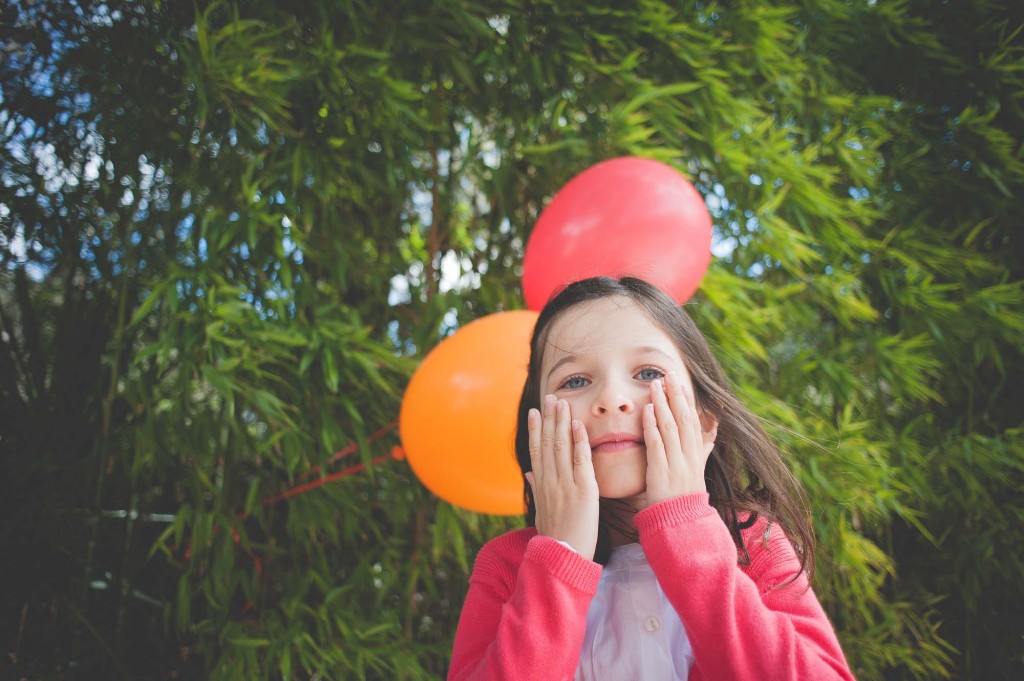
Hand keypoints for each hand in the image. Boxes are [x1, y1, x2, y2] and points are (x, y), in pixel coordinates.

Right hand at [524, 395, 599, 559]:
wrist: (563, 556)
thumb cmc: (555, 536)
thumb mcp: (541, 510)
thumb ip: (536, 488)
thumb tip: (529, 473)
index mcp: (541, 485)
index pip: (536, 450)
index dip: (536, 429)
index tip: (536, 411)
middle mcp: (550, 480)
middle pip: (547, 443)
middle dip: (549, 418)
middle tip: (551, 397)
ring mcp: (565, 484)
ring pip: (561, 447)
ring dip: (562, 422)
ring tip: (563, 403)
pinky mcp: (583, 490)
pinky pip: (580, 461)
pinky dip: (579, 442)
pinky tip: (578, 425)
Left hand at [643, 370, 718, 506]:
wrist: (681, 522)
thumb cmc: (686, 495)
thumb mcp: (699, 468)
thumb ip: (703, 447)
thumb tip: (713, 426)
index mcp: (696, 454)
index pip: (693, 421)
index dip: (687, 400)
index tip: (680, 382)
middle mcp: (688, 456)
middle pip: (684, 419)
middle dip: (675, 395)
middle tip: (668, 374)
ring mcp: (676, 463)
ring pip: (670, 428)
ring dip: (662, 404)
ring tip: (654, 385)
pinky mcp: (661, 472)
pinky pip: (657, 445)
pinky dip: (652, 426)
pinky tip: (646, 411)